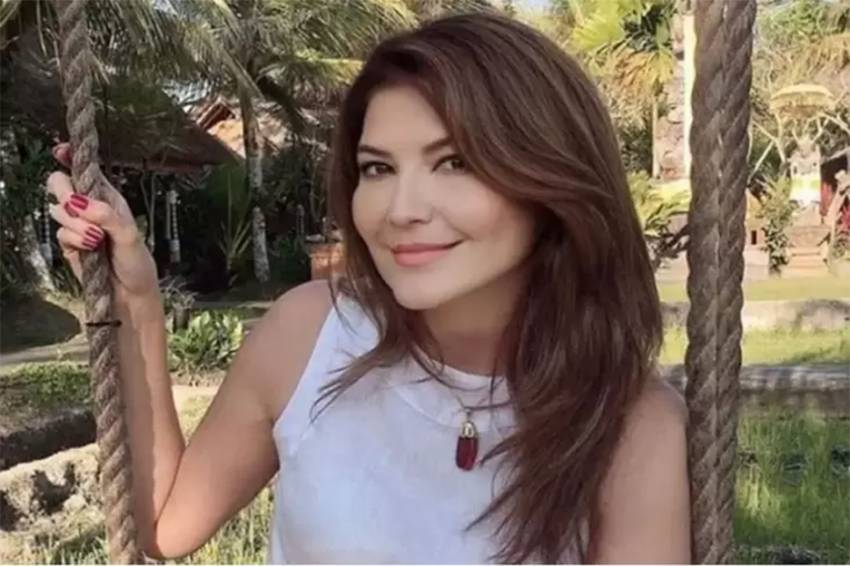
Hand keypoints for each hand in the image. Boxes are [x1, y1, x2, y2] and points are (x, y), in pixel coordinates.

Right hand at [47, 143, 158, 302]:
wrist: (130, 295)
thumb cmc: (137, 262)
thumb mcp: (129, 235)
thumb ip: (107, 215)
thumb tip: (80, 202)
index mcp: (108, 197)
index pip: (85, 170)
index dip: (71, 157)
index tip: (61, 151)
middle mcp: (90, 208)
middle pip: (60, 183)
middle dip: (66, 193)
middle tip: (80, 208)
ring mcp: (77, 225)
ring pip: (57, 208)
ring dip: (77, 223)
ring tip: (97, 239)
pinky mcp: (69, 244)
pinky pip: (60, 232)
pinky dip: (75, 239)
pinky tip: (90, 249)